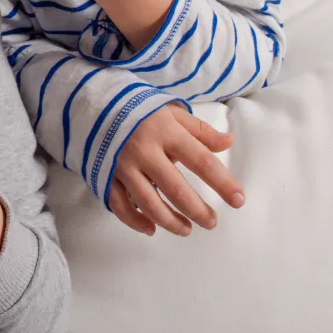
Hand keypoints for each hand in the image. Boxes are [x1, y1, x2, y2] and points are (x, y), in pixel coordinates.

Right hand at [106, 105, 244, 236]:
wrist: (93, 103)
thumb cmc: (139, 109)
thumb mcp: (171, 112)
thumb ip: (200, 130)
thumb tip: (228, 142)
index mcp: (165, 131)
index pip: (201, 161)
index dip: (222, 182)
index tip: (239, 199)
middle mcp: (144, 150)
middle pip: (176, 188)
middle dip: (197, 210)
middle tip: (212, 222)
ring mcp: (122, 165)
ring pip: (149, 203)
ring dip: (170, 221)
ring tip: (187, 230)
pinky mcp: (105, 175)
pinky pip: (120, 205)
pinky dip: (135, 221)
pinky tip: (151, 229)